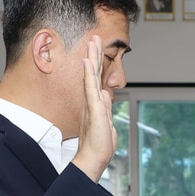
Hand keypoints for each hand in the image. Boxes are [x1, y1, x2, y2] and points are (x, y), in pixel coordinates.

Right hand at [72, 34, 116, 181]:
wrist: (93, 158)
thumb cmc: (100, 144)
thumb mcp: (107, 122)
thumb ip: (106, 107)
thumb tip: (107, 94)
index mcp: (95, 103)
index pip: (97, 79)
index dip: (97, 64)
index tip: (97, 49)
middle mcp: (91, 100)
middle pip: (93, 73)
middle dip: (94, 54)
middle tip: (94, 37)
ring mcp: (91, 103)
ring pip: (90, 76)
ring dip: (92, 58)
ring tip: (92, 41)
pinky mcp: (93, 109)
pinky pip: (90, 88)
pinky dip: (89, 74)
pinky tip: (87, 61)